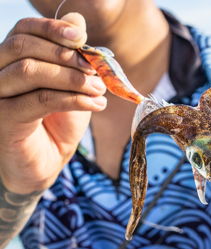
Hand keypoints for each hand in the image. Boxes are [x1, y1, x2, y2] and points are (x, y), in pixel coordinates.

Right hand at [0, 13, 106, 193]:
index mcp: (11, 59)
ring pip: (29, 71)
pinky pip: (39, 100)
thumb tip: (77, 21)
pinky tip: (95, 104)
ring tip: (100, 90)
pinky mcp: (4, 120)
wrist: (46, 164)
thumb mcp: (71, 85)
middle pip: (24, 46)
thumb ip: (73, 56)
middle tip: (97, 71)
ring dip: (72, 78)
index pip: (23, 31)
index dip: (51, 29)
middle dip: (66, 55)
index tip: (81, 37)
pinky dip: (72, 99)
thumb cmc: (57, 123)